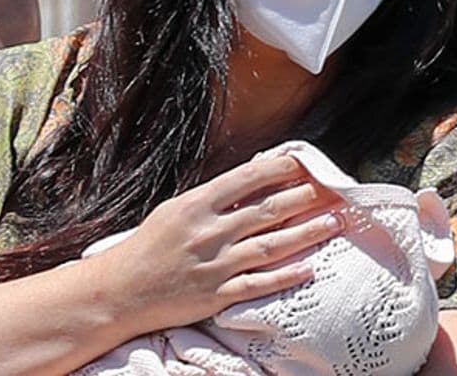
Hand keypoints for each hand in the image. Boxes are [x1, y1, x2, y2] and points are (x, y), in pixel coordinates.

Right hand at [91, 152, 343, 332]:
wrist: (122, 290)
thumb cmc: (149, 246)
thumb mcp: (175, 210)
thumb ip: (213, 198)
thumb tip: (250, 178)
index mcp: (196, 205)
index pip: (246, 179)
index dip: (279, 169)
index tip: (304, 162)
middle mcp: (209, 233)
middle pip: (266, 210)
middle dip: (303, 198)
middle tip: (332, 190)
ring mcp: (216, 265)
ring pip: (271, 245)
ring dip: (306, 233)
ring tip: (334, 222)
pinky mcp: (219, 294)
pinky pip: (260, 283)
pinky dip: (286, 275)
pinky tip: (310, 267)